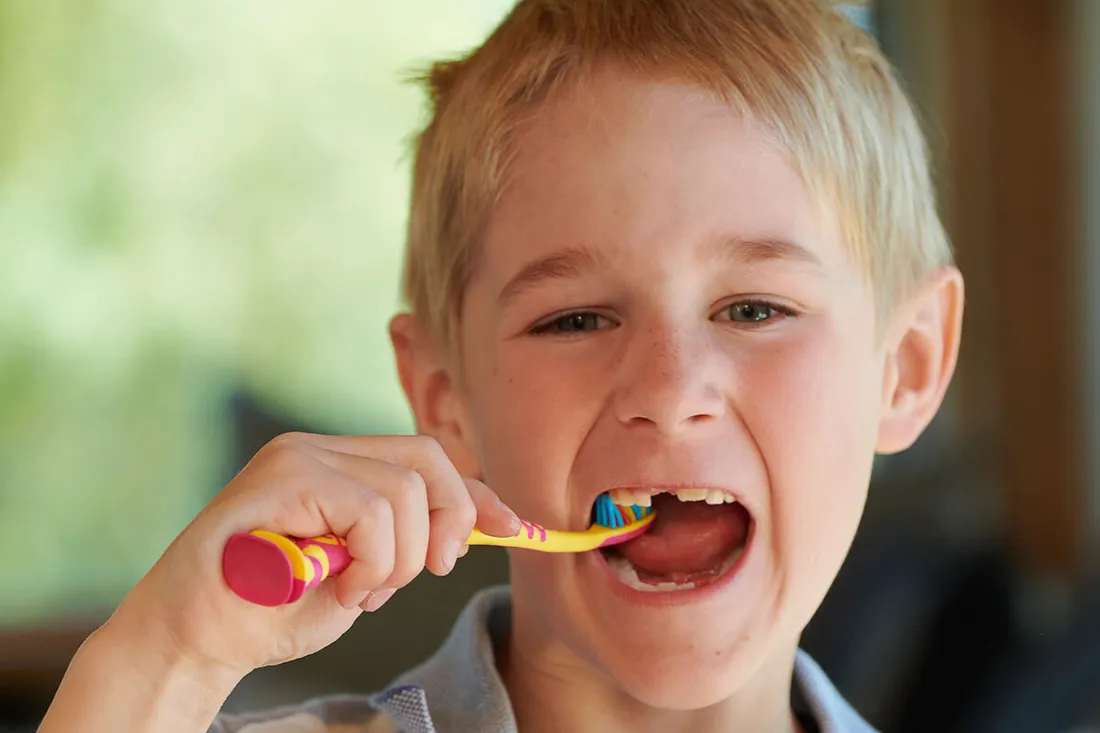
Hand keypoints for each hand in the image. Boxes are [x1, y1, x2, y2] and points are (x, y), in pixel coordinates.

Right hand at [107, 432, 519, 676]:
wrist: (193, 639)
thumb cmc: (272, 612)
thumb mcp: (364, 576)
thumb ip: (408, 544)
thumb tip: (483, 525)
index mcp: (339, 466)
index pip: (428, 461)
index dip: (477, 495)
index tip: (513, 528)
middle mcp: (320, 448)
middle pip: (428, 459)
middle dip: (449, 522)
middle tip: (432, 572)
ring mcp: (299, 455)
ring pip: (404, 490)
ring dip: (399, 560)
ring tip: (360, 593)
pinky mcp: (284, 475)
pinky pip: (369, 510)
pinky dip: (373, 561)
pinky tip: (343, 589)